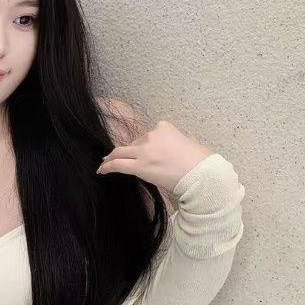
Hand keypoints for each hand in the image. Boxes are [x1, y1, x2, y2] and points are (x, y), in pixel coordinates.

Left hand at [96, 119, 212, 193]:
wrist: (203, 176)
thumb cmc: (202, 163)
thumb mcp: (193, 144)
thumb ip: (183, 141)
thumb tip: (186, 142)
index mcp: (165, 128)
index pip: (147, 136)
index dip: (143, 145)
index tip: (142, 152)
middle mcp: (152, 136)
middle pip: (133, 144)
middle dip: (129, 152)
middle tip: (123, 160)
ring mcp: (144, 151)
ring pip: (120, 152)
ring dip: (111, 157)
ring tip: (105, 163)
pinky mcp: (139, 167)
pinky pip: (117, 165)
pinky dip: (106, 167)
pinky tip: (101, 171)